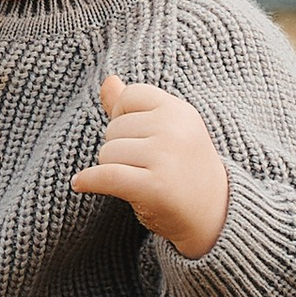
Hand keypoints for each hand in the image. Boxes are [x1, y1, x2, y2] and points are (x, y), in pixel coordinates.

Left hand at [72, 72, 230, 257]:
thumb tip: (108, 80)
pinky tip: (80, 184)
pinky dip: (89, 180)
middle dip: (119, 148)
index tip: (135, 136)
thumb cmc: (185, 168)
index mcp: (180, 110)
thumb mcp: (168, 130)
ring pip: (107, 153)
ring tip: (138, 179)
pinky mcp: (155, 187)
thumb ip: (134, 106)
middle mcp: (174, 130)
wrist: (216, 216)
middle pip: (114, 128)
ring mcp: (166, 157)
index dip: (123, 115)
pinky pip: (106, 176)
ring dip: (112, 168)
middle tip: (146, 166)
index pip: (129, 96)